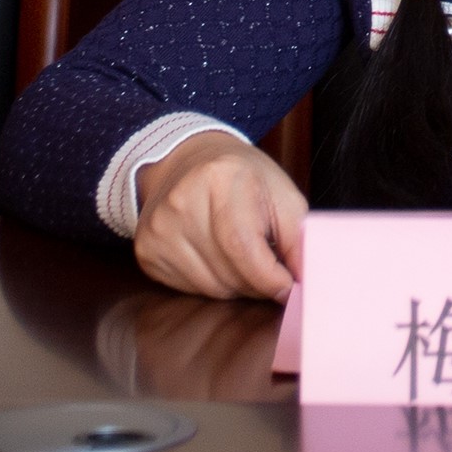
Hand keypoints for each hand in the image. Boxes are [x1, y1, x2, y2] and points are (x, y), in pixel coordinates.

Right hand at [134, 132, 305, 301]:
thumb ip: (298, 236)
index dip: (269, 277)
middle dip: (258, 282)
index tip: (289, 288)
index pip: (242, 245)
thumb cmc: (243, 177)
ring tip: (243, 257)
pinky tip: (217, 257)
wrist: (189, 161)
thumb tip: (305, 280)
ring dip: (236, 284)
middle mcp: (181, 201)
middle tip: (270, 267)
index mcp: (220, 178)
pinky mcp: (146, 251)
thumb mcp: (281, 192)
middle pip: (228, 272)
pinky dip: (212, 283)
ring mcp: (158, 228)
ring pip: (210, 288)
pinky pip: (189, 289)